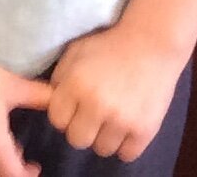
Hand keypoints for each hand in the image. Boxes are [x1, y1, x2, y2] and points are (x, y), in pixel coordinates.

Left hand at [43, 22, 186, 160]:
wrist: (151, 43)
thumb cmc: (108, 46)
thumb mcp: (75, 53)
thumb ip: (59, 80)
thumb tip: (45, 104)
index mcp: (76, 84)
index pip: (57, 120)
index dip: (64, 112)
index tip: (75, 104)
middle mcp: (97, 105)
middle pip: (77, 140)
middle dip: (82, 127)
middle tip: (94, 113)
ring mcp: (122, 120)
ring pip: (102, 149)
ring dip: (105, 136)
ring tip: (113, 117)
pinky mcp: (144, 130)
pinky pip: (126, 154)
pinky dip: (126, 143)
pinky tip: (128, 124)